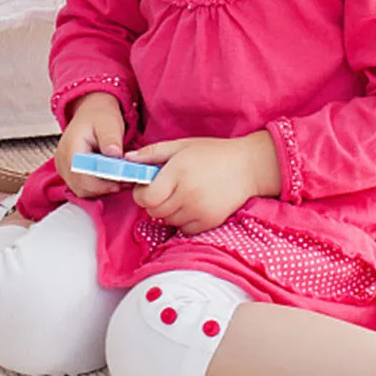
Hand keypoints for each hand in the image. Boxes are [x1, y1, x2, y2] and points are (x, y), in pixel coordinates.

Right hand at [55, 91, 128, 198]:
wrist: (91, 112)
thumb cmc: (100, 117)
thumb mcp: (109, 124)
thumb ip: (111, 139)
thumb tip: (114, 154)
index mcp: (71, 147)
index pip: (81, 176)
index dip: (102, 184)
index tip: (120, 182)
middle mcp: (63, 160)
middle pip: (81, 187)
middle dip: (104, 188)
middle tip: (124, 181)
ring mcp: (63, 167)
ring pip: (81, 191)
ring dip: (101, 189)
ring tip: (119, 178)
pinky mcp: (68, 172)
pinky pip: (81, 188)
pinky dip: (97, 187)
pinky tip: (109, 178)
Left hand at [131, 131, 281, 234]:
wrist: (248, 167)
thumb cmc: (211, 153)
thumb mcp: (180, 146)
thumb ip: (152, 153)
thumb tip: (127, 160)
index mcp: (178, 173)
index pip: (146, 197)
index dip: (141, 193)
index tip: (147, 186)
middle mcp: (188, 194)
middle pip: (154, 211)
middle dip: (153, 202)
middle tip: (163, 190)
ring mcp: (200, 211)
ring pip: (168, 221)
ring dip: (168, 211)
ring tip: (180, 195)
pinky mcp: (210, 222)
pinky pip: (184, 229)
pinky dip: (182, 220)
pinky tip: (191, 205)